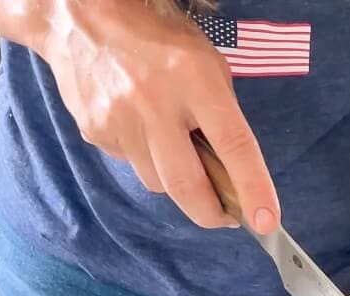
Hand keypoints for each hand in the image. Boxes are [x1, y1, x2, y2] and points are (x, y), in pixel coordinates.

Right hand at [38, 0, 279, 232]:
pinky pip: (130, 165)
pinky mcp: (94, 131)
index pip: (233, 145)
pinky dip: (145, 160)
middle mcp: (154, 102)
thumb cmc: (159, 41)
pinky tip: (142, 131)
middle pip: (187, 185)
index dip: (253, 188)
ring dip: (176, 181)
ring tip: (177, 152)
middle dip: (211, 213)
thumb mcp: (206, 65)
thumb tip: (232, 174)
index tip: (266, 221)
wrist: (82, 19)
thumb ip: (222, 115)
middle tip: (226, 217)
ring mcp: (119, 119)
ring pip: (158, 182)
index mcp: (194, 79)